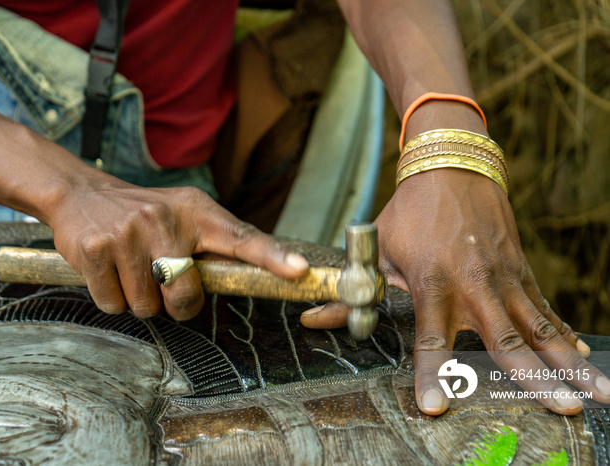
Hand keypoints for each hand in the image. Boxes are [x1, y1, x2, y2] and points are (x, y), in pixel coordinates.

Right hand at [45, 172, 308, 320]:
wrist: (80, 194)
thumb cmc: (142, 213)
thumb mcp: (182, 214)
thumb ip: (212, 243)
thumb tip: (247, 278)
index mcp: (197, 212)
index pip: (242, 237)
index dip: (272, 257)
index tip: (298, 271)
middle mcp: (164, 220)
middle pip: (185, 295)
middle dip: (176, 303)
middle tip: (162, 282)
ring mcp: (128, 234)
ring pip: (147, 306)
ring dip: (140, 300)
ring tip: (131, 270)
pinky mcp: (95, 250)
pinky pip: (113, 304)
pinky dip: (111, 298)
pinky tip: (108, 271)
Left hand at [301, 169, 609, 414]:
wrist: (451, 166)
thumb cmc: (409, 213)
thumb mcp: (375, 250)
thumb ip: (351, 292)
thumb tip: (311, 319)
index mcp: (433, 282)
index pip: (432, 338)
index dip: (432, 374)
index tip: (435, 406)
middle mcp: (474, 285)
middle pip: (506, 339)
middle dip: (534, 378)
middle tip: (562, 408)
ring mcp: (504, 278)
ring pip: (540, 327)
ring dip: (570, 362)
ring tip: (600, 393)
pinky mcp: (521, 270)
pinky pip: (545, 309)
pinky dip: (563, 334)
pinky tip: (582, 357)